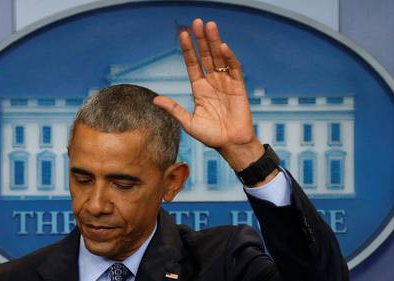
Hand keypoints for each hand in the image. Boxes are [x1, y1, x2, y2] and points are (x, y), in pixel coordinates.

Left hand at [153, 19, 263, 171]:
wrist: (231, 144)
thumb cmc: (210, 136)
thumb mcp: (188, 123)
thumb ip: (174, 109)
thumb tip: (154, 100)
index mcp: (199, 89)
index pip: (192, 64)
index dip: (188, 49)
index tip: (182, 34)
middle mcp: (212, 82)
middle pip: (205, 56)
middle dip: (201, 40)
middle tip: (196, 22)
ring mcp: (226, 83)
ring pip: (219, 58)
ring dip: (214, 42)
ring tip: (209, 26)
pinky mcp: (239, 88)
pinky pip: (234, 69)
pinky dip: (229, 58)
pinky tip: (222, 47)